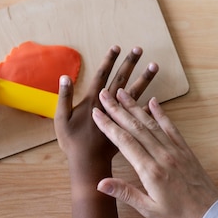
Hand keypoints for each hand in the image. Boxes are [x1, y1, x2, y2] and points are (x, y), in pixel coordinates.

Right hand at [54, 46, 157, 164]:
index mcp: (95, 103)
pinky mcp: (130, 129)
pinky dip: (151, 107)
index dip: (110, 62)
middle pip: (123, 83)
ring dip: (145, 79)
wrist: (89, 170)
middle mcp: (112, 108)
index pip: (104, 77)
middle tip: (138, 49)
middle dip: (130, 65)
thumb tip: (64, 77)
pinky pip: (146, 118)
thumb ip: (63, 98)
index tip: (116, 47)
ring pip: (138, 96)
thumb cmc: (73, 146)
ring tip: (154, 65)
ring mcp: (123, 118)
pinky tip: (156, 98)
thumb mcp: (61, 122)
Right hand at [92, 89, 217, 217]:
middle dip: (117, 109)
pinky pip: (171, 127)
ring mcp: (175, 150)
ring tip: (122, 93)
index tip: (96, 113)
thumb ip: (125, 193)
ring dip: (135, 107)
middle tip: (104, 95)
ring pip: (151, 123)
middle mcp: (162, 155)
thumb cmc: (179, 217)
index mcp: (150, 170)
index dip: (108, 125)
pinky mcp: (185, 150)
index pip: (124, 141)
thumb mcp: (149, 210)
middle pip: (135, 127)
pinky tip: (153, 101)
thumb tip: (100, 183)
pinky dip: (161, 113)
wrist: (212, 216)